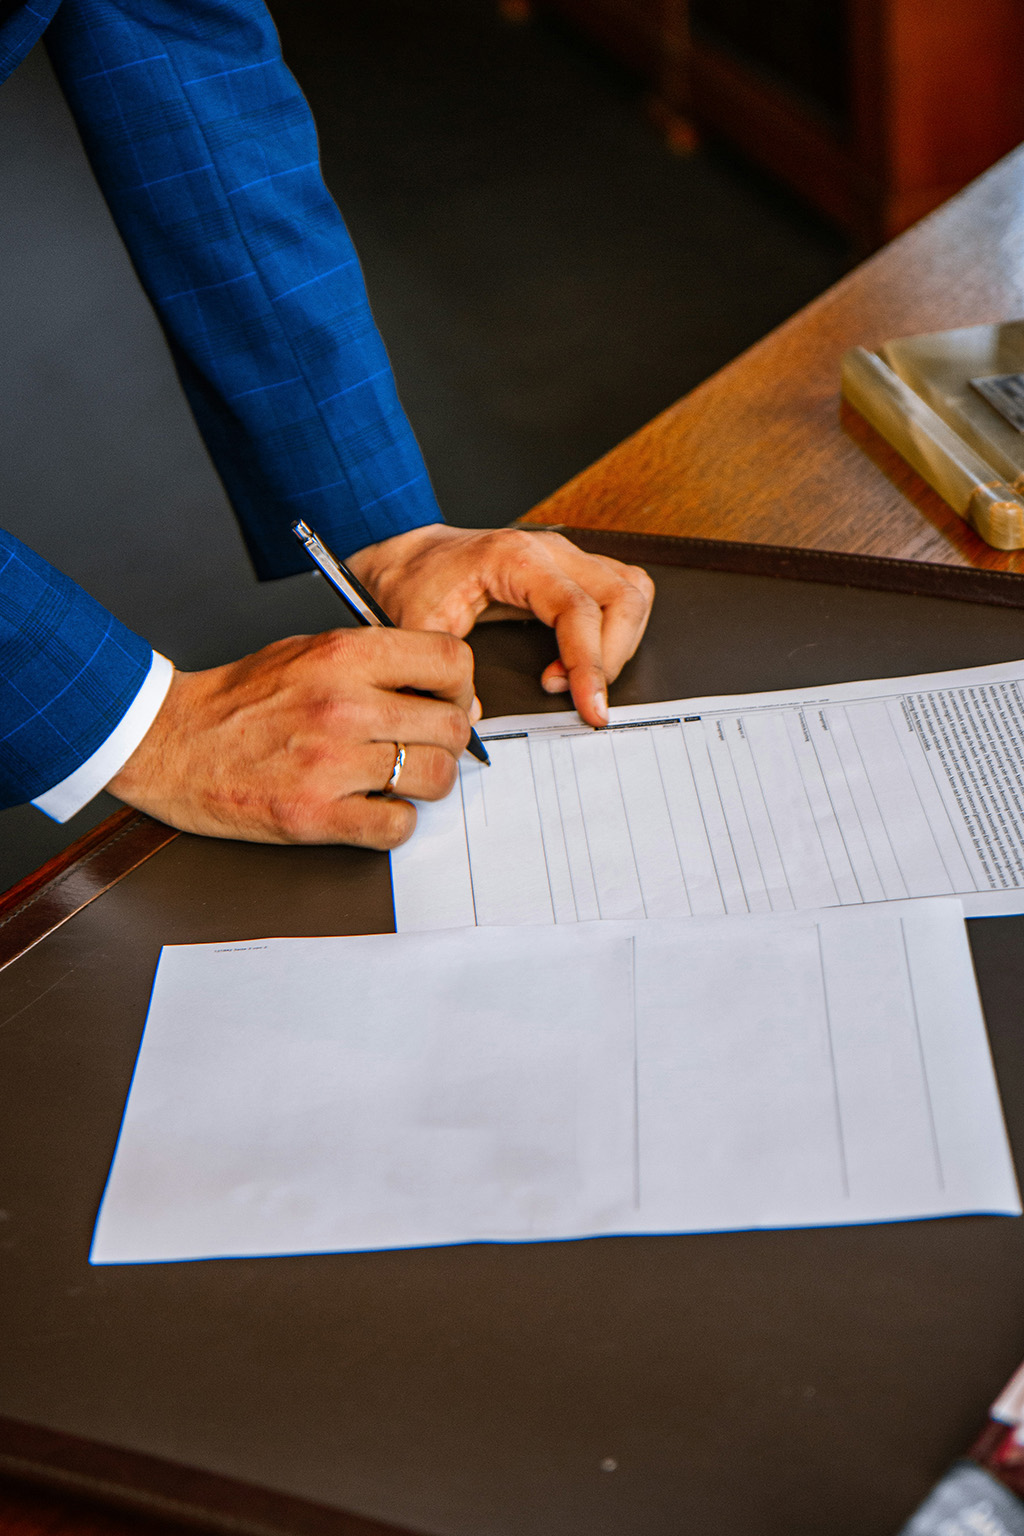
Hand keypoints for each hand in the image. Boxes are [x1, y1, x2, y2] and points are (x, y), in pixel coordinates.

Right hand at [107, 628, 475, 848]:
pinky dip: (395, 822)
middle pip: (451, 725)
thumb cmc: (238, 699)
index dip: (460, 686)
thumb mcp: (308, 651)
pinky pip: (397, 826)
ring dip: (427, 783)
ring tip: (397, 778)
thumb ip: (375, 664)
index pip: (449, 661)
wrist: (168, 741)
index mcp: (343, 656)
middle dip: (447, 739)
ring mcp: (330, 764)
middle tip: (423, 746)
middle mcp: (343, 706)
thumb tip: (447, 693)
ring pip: (435, 778)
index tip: (447, 700)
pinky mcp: (314, 815)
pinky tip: (372, 808)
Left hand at [346, 524, 653, 727]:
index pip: (578, 609)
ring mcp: (566, 556)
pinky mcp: (571, 568)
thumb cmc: (414, 583)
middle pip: (622, 597)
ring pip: (632, 590)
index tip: (591, 707)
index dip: (591, 663)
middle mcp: (550, 550)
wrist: (408, 557)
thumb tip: (475, 715)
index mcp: (515, 558)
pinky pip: (620, 589)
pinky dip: (615, 629)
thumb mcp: (417, 627)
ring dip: (620, 642)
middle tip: (581, 698)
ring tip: (578, 678)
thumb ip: (442, 671)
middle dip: (611, 658)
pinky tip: (578, 660)